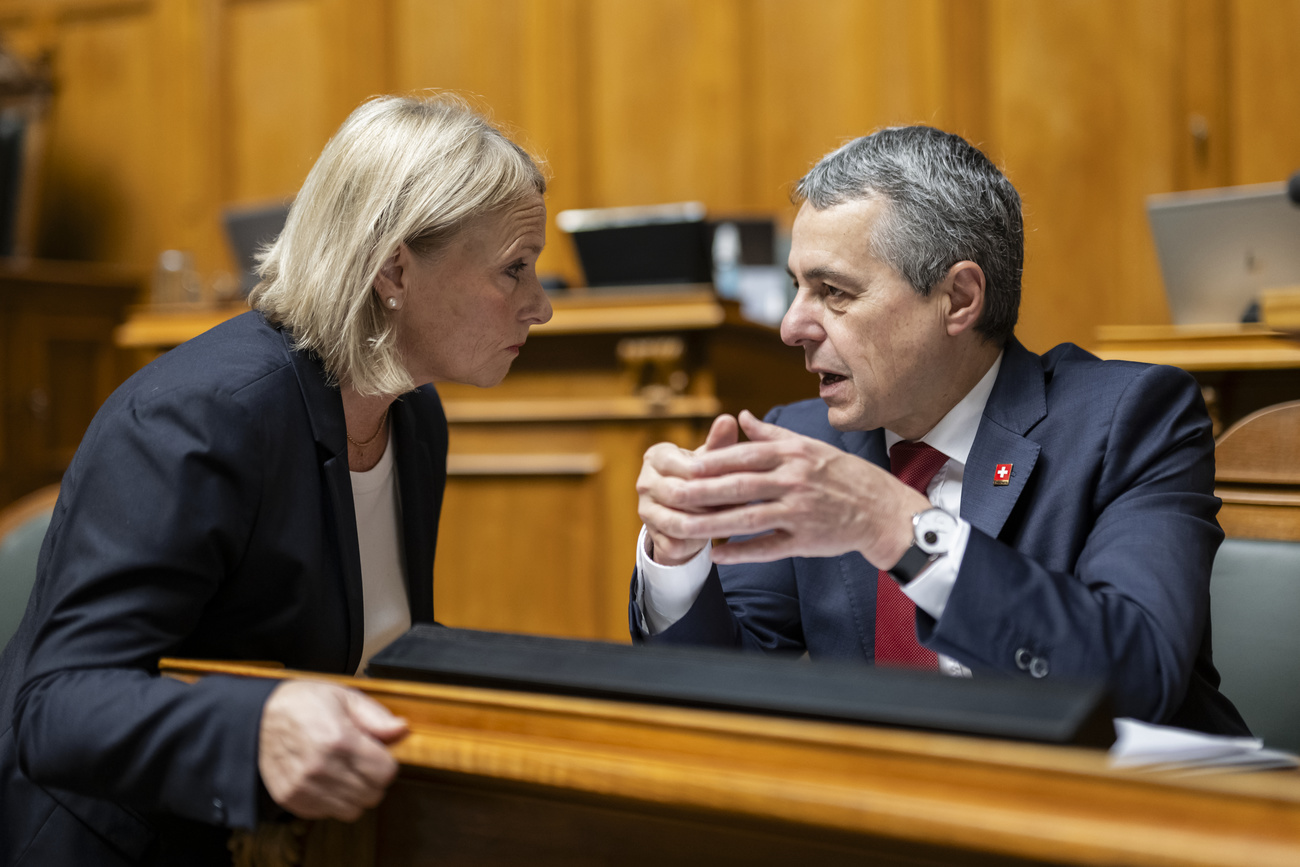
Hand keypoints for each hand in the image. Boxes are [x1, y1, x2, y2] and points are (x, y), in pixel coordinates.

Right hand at [258, 680, 408, 820]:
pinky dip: (334, 800)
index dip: (387, 762)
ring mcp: (304, 787)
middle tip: (362, 762)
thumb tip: (402, 729)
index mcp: (338, 739)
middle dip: (374, 778)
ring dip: (356, 793)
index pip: (385, 772)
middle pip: (372, 793)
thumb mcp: (344, 697)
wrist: (259, 717)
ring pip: (353, 809)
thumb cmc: (304, 703)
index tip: (379, 753)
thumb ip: (376, 716)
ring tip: (345, 771)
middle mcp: (320, 768)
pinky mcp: (291, 799)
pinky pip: (328, 814)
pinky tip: (328, 779)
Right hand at [637, 414, 739, 564]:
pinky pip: (675, 542)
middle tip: (742, 504)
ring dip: (706, 523)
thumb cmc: (705, 476)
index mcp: (656, 456)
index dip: (716, 477)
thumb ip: (720, 442)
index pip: (687, 468)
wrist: (689, 509)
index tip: (744, 481)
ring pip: (677, 521)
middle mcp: (644, 482)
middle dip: (711, 501)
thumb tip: (729, 418)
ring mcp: (645, 510)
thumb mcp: (713, 459)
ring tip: (733, 521)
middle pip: (679, 494)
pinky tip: (720, 538)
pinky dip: (698, 542)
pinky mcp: (652, 535)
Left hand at [645, 410, 929, 567]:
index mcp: (793, 455)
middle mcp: (795, 481)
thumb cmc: (844, 475)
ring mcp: (799, 513)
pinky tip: (715, 555)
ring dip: (711, 524)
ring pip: (747, 519)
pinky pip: (767, 548)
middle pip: (739, 486)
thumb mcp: (810, 446)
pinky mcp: (805, 541)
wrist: (882, 510)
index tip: (681, 466)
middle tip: (669, 496)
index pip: (743, 456)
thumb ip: (771, 435)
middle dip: (700, 492)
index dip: (710, 462)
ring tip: (681, 528)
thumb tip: (740, 418)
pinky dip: (740, 552)